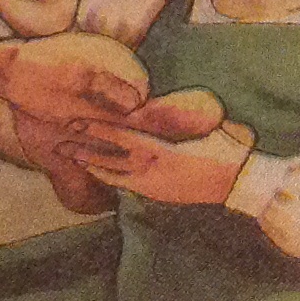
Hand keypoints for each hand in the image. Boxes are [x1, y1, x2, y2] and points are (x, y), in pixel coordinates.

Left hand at [71, 120, 254, 205]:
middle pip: (109, 158)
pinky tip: (97, 174)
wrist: (240, 182)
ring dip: (91, 165)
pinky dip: (109, 178)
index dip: (96, 129)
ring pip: (114, 174)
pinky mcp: (158, 194)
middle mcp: (152, 170)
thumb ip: (172, 119)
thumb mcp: (199, 126)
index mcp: (161, 150)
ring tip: (70, 158)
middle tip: (59, 142)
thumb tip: (152, 106)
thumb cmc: (225, 149)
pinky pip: (127, 185)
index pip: (120, 137)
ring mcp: (153, 185)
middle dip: (84, 149)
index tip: (75, 121)